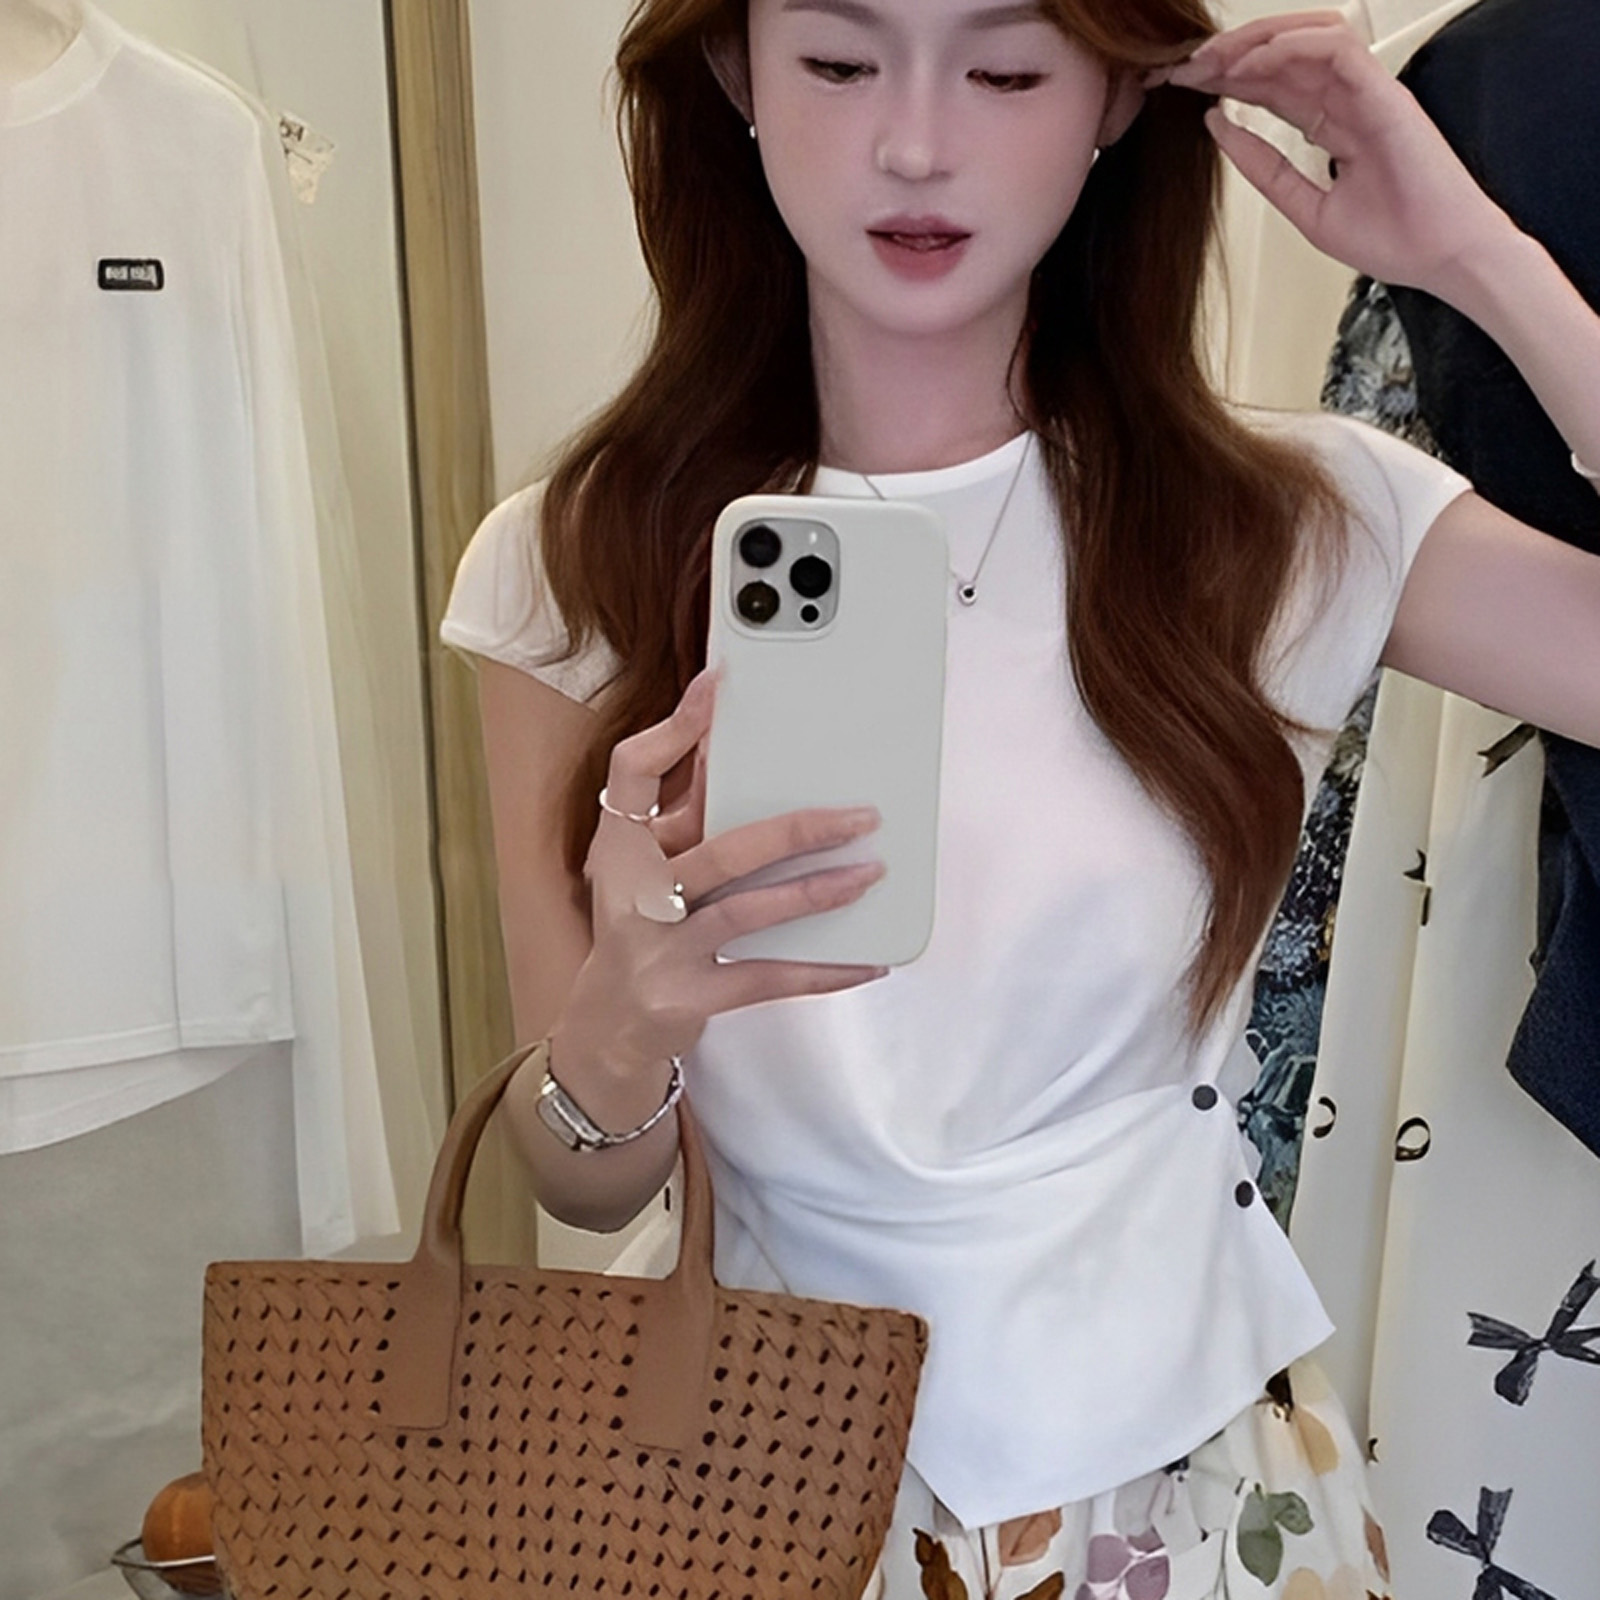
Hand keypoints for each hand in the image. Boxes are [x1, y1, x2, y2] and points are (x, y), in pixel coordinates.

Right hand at [550, 666, 887, 1104]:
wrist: (609, 1020)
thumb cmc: (641, 923)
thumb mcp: (649, 863)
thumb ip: (688, 812)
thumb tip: (741, 747)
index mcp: (622, 846)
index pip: (631, 773)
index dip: (674, 727)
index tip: (720, 684)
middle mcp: (635, 894)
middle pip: (721, 849)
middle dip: (798, 830)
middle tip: (860, 816)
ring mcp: (661, 949)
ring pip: (747, 912)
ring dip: (816, 893)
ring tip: (869, 875)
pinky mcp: (690, 996)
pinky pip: (767, 978)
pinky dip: (822, 970)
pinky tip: (867, 960)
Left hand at [1150, 12, 1515, 300]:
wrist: (1442, 258)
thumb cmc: (1393, 239)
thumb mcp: (1305, 208)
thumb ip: (1264, 168)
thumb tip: (1217, 129)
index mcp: (1334, 125)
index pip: (1275, 85)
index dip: (1229, 80)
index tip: (1186, 86)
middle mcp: (1350, 100)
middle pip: (1285, 56)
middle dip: (1232, 55)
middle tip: (1186, 66)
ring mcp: (1369, 93)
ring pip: (1309, 38)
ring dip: (1257, 42)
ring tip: (1214, 59)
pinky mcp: (1386, 94)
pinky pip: (1338, 50)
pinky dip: (1292, 48)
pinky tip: (1253, 65)